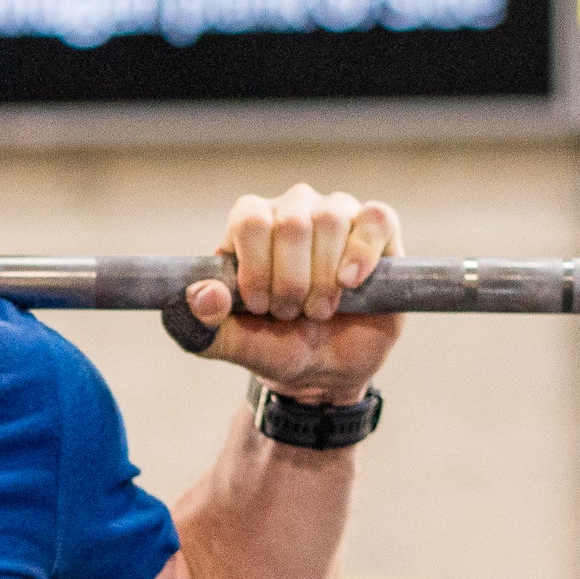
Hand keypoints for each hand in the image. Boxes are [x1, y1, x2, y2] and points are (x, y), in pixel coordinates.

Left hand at [184, 184, 403, 406]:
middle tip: (291, 313)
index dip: (257, 267)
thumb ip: (206, 326)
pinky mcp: (376, 227)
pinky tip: (350, 283)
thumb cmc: (279, 347)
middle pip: (292, 222)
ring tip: (320, 310)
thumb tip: (202, 295)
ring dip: (325, 279)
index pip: (249, 219)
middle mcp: (291, 209)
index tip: (262, 306)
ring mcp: (335, 212)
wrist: (329, 369)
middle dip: (292, 281)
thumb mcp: (238, 346)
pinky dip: (362, 253)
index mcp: (249, 226)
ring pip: (331, 220)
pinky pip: (375, 219)